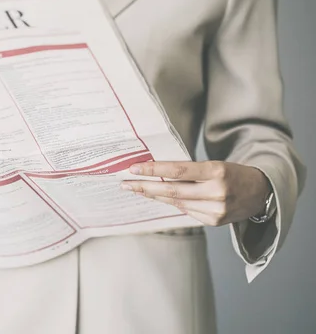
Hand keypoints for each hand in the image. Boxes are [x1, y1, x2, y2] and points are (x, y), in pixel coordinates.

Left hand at [121, 161, 271, 225]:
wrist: (261, 193)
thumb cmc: (232, 174)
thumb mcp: (215, 165)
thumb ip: (189, 171)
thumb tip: (156, 173)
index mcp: (217, 172)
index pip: (179, 170)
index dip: (154, 170)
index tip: (134, 168)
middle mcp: (217, 192)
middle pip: (172, 190)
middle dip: (145, 187)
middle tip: (125, 183)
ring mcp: (216, 210)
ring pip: (175, 202)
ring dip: (153, 195)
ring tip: (136, 189)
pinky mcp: (214, 221)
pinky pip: (185, 211)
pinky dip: (170, 203)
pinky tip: (157, 197)